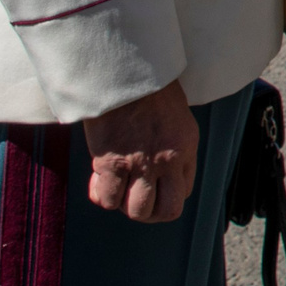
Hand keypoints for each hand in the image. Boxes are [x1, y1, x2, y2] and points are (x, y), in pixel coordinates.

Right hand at [83, 80, 196, 221]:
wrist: (125, 74)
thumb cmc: (149, 94)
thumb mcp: (177, 122)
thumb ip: (175, 150)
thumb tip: (166, 178)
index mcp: (185, 149)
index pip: (183, 194)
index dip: (165, 197)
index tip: (151, 188)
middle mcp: (167, 161)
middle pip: (164, 211)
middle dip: (148, 212)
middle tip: (133, 197)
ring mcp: (140, 164)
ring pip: (135, 210)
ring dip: (123, 205)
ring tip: (116, 188)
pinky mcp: (112, 163)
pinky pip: (107, 199)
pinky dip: (102, 195)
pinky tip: (99, 181)